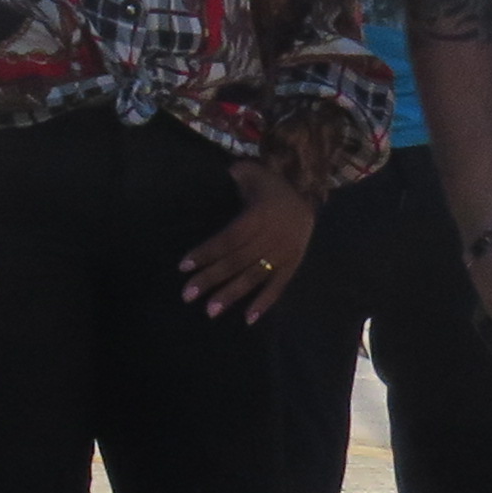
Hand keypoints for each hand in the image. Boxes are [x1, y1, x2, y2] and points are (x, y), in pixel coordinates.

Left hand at [178, 164, 319, 322]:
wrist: (307, 193)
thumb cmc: (269, 185)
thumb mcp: (251, 173)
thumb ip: (233, 176)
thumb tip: (210, 180)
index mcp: (259, 215)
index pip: (228, 238)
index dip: (206, 252)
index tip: (183, 267)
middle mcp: (272, 237)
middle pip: (237, 261)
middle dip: (211, 279)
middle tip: (187, 296)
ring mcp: (284, 253)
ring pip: (254, 277)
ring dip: (232, 295)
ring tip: (210, 311)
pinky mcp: (294, 264)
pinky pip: (279, 286)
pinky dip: (265, 303)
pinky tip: (248, 319)